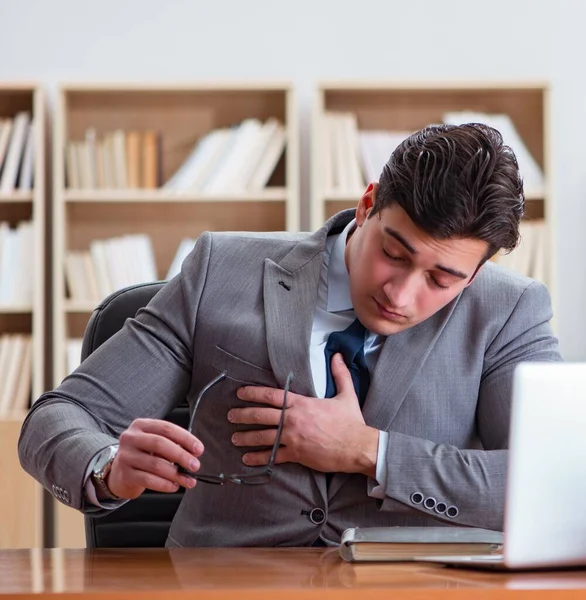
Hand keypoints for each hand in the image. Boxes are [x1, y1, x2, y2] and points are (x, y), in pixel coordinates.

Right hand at [107, 418, 203, 498]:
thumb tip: (194, 453)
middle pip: (160, 444)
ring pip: (155, 464)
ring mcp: (125, 456)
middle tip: (195, 466)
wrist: (119, 473)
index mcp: (141, 425)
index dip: (185, 438)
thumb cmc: (143, 455)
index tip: (199, 449)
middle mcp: (131, 438)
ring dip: (176, 474)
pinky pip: (148, 480)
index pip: (167, 428)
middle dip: (181, 455)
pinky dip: (164, 484)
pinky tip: (174, 486)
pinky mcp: (124, 474)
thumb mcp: (154, 443)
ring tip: (188, 480)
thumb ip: (172, 444)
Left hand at [228, 353, 378, 476]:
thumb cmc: (351, 422)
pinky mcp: (296, 455)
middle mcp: (293, 420)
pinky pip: (273, 456)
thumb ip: (339, 374)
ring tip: (234, 437)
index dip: (254, 393)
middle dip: (243, 415)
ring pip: (263, 437)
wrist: (357, 447)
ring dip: (246, 437)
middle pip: (261, 415)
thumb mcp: (346, 394)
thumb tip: (337, 355)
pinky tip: (247, 458)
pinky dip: (259, 458)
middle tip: (230, 415)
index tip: (241, 393)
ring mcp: (293, 438)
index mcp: (302, 403)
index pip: (272, 395)